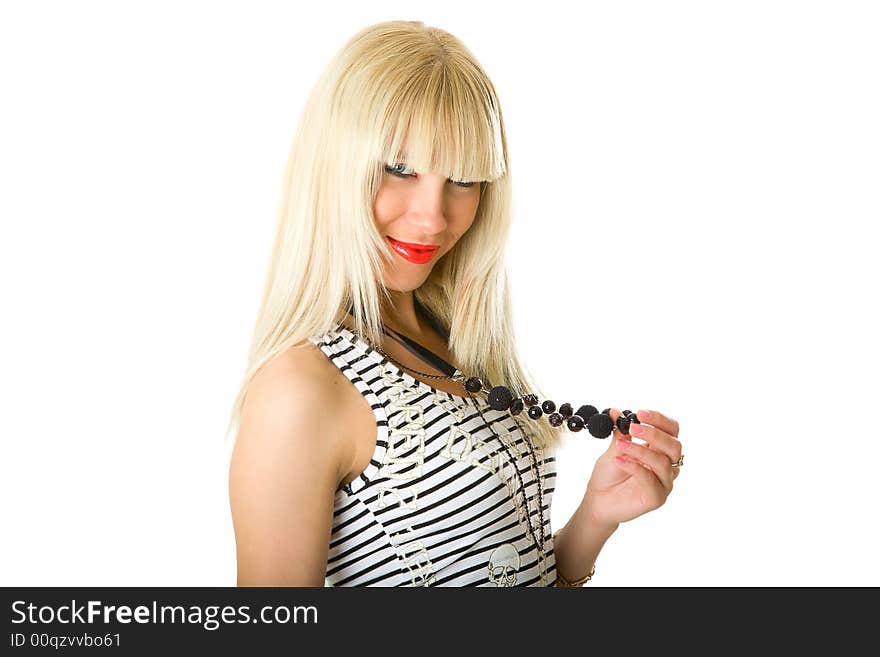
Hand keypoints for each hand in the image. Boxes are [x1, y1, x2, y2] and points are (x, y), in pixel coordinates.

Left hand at [582, 408, 681, 528]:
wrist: (597, 500)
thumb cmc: (609, 475)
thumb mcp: (615, 449)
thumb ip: (620, 432)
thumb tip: (616, 412)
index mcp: (659, 450)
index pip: (671, 430)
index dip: (660, 420)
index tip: (641, 413)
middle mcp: (666, 465)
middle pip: (674, 445)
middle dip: (654, 433)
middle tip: (633, 427)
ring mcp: (664, 482)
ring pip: (663, 462)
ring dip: (640, 450)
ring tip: (620, 446)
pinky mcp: (656, 498)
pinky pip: (650, 479)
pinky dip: (633, 466)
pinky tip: (619, 461)